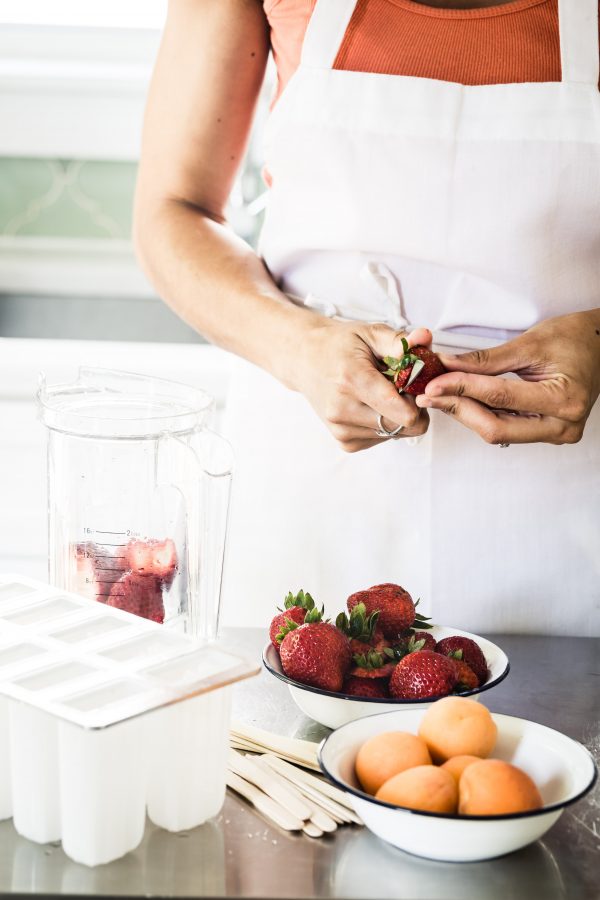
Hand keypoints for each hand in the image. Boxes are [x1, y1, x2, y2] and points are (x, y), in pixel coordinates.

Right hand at [295, 319, 431, 451]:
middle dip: (411, 407)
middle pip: (404, 426)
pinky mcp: (345, 442)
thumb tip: (425, 338)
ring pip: (396, 434)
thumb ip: (399, 341)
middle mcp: (343, 410)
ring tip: (380, 393)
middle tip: (400, 386)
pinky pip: (382, 439)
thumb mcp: (369, 333)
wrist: (304, 361)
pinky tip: (371, 405)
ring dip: (397, 415)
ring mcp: (342, 430)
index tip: (413, 383)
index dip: (419, 399)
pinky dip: (384, 423)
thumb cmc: (339, 346)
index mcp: (352, 380)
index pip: (404, 412)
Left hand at [415, 310, 599, 444]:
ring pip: (497, 431)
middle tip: (428, 394)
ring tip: (438, 396)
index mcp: (564, 400)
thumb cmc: (575, 338)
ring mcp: (556, 433)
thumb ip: (486, 360)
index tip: (433, 382)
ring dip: (465, 413)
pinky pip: (506, 428)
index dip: (461, 389)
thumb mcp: (530, 342)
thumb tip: (446, 366)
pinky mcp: (547, 433)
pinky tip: (459, 401)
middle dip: (458, 409)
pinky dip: (481, 414)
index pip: (499, 397)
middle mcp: (562, 425)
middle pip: (495, 427)